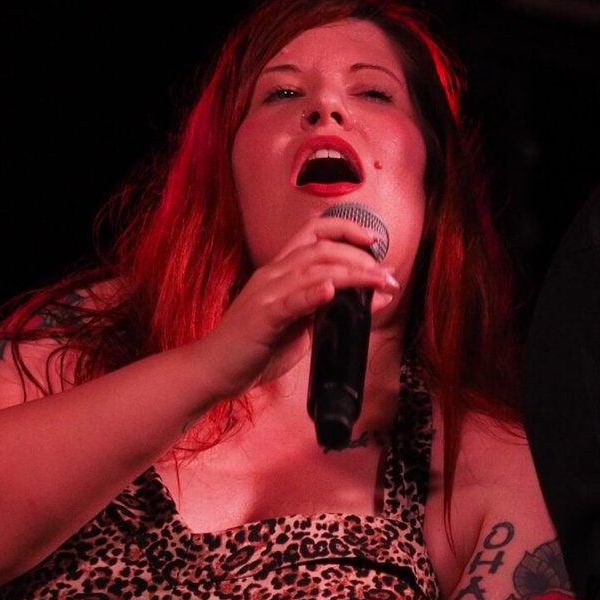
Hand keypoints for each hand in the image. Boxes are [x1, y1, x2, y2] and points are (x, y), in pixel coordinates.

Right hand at [190, 218, 400, 402]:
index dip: (346, 229)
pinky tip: (330, 290)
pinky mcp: (262, 319)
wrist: (212, 370)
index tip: (374, 241)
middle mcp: (273, 275)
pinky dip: (312, 294)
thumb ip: (331, 309)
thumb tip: (373, 299)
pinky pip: (289, 301)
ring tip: (378, 281)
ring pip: (312, 269)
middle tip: (387, 275)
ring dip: (351, 273)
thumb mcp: (301, 326)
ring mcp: (266, 295)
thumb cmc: (255, 348)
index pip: (313, 233)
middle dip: (360, 257)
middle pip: (321, 249)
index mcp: (280, 271)